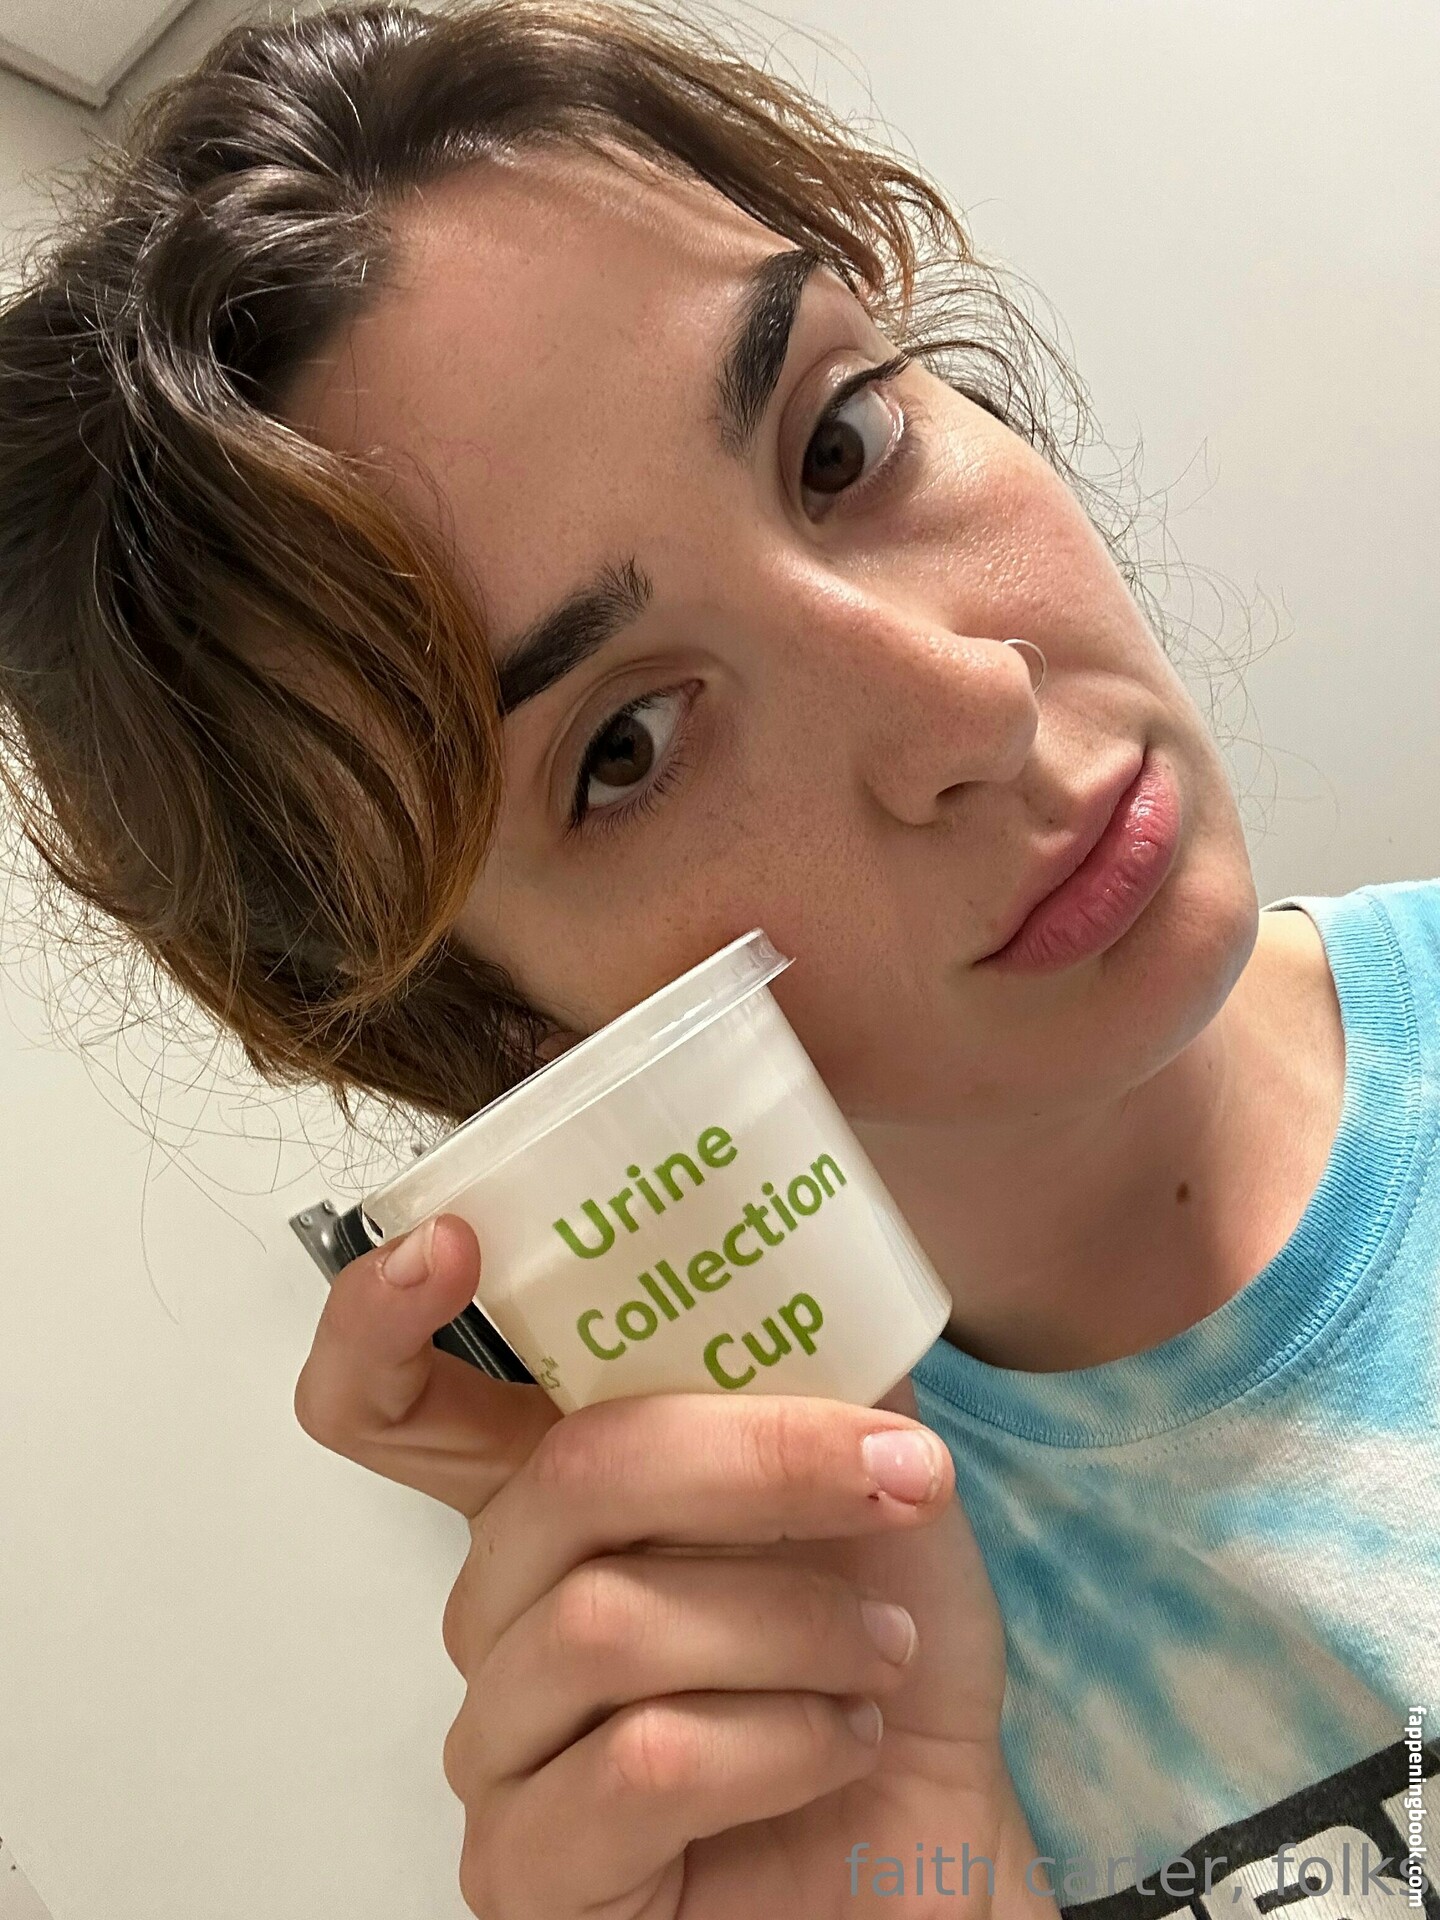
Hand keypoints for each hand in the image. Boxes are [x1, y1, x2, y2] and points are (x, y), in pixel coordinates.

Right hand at [294, 1213, 1049, 1919]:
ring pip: (608, 1621)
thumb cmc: (886, 1669)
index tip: (451, 1244)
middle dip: (754, 1461)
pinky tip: (839, 1739)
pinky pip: (644, 1764)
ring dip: (793, 1622)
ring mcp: (505, 1745)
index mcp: (557, 1500)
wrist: (930, 1846)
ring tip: (880, 1648)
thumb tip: (805, 1234)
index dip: (378, 1319)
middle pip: (560, 1479)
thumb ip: (816, 1354)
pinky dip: (781, 1739)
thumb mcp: (870, 1475)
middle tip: (894, 1471)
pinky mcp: (532, 1872)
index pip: (389, 1406)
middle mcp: (506, 1610)